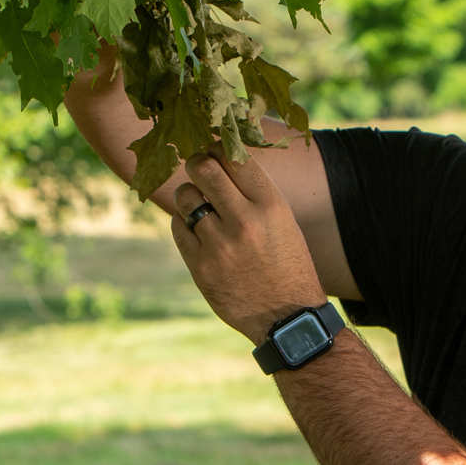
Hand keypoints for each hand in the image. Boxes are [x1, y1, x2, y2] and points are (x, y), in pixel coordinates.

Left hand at [170, 149, 327, 344]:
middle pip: (204, 168)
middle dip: (197, 163)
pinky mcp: (201, 267)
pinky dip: (184, 222)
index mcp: (271, 206)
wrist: (287, 317)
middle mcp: (244, 221)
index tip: (215, 151)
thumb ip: (253, 192)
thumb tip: (218, 156)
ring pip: (186, 196)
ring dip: (190, 195)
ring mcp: (219, 245)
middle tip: (198, 168)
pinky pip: (178, 226)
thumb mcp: (283, 222)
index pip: (235, 157)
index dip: (220, 147)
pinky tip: (198, 230)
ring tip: (200, 205)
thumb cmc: (287, 264)